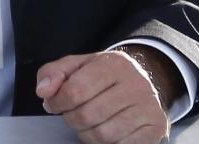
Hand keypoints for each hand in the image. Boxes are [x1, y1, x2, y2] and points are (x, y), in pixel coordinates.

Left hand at [37, 49, 176, 143]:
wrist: (144, 82)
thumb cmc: (104, 77)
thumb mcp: (79, 65)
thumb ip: (54, 72)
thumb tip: (43, 91)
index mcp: (114, 64)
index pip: (75, 90)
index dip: (57, 102)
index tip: (54, 104)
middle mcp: (135, 84)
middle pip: (86, 115)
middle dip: (72, 119)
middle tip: (73, 114)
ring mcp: (148, 107)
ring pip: (102, 135)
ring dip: (87, 134)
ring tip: (90, 123)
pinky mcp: (155, 128)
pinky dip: (107, 143)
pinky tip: (108, 130)